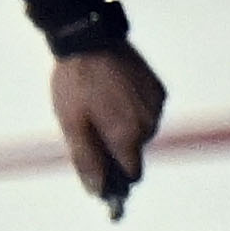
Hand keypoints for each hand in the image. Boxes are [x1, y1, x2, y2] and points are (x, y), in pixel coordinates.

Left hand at [47, 43, 164, 212]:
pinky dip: (132, 109)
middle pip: (136, 152)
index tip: (103, 174)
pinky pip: (147, 111)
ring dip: (123, 127)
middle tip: (90, 126)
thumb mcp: (71, 125)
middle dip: (115, 148)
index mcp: (128, 136)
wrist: (89, 40)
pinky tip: (113, 94)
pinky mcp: (158, 89)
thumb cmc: (75, 84)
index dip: (117, 177)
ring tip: (99, 105)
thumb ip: (86, 160)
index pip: (133, 174)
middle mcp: (150, 123)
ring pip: (142, 131)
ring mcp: (157, 105)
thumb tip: (97, 190)